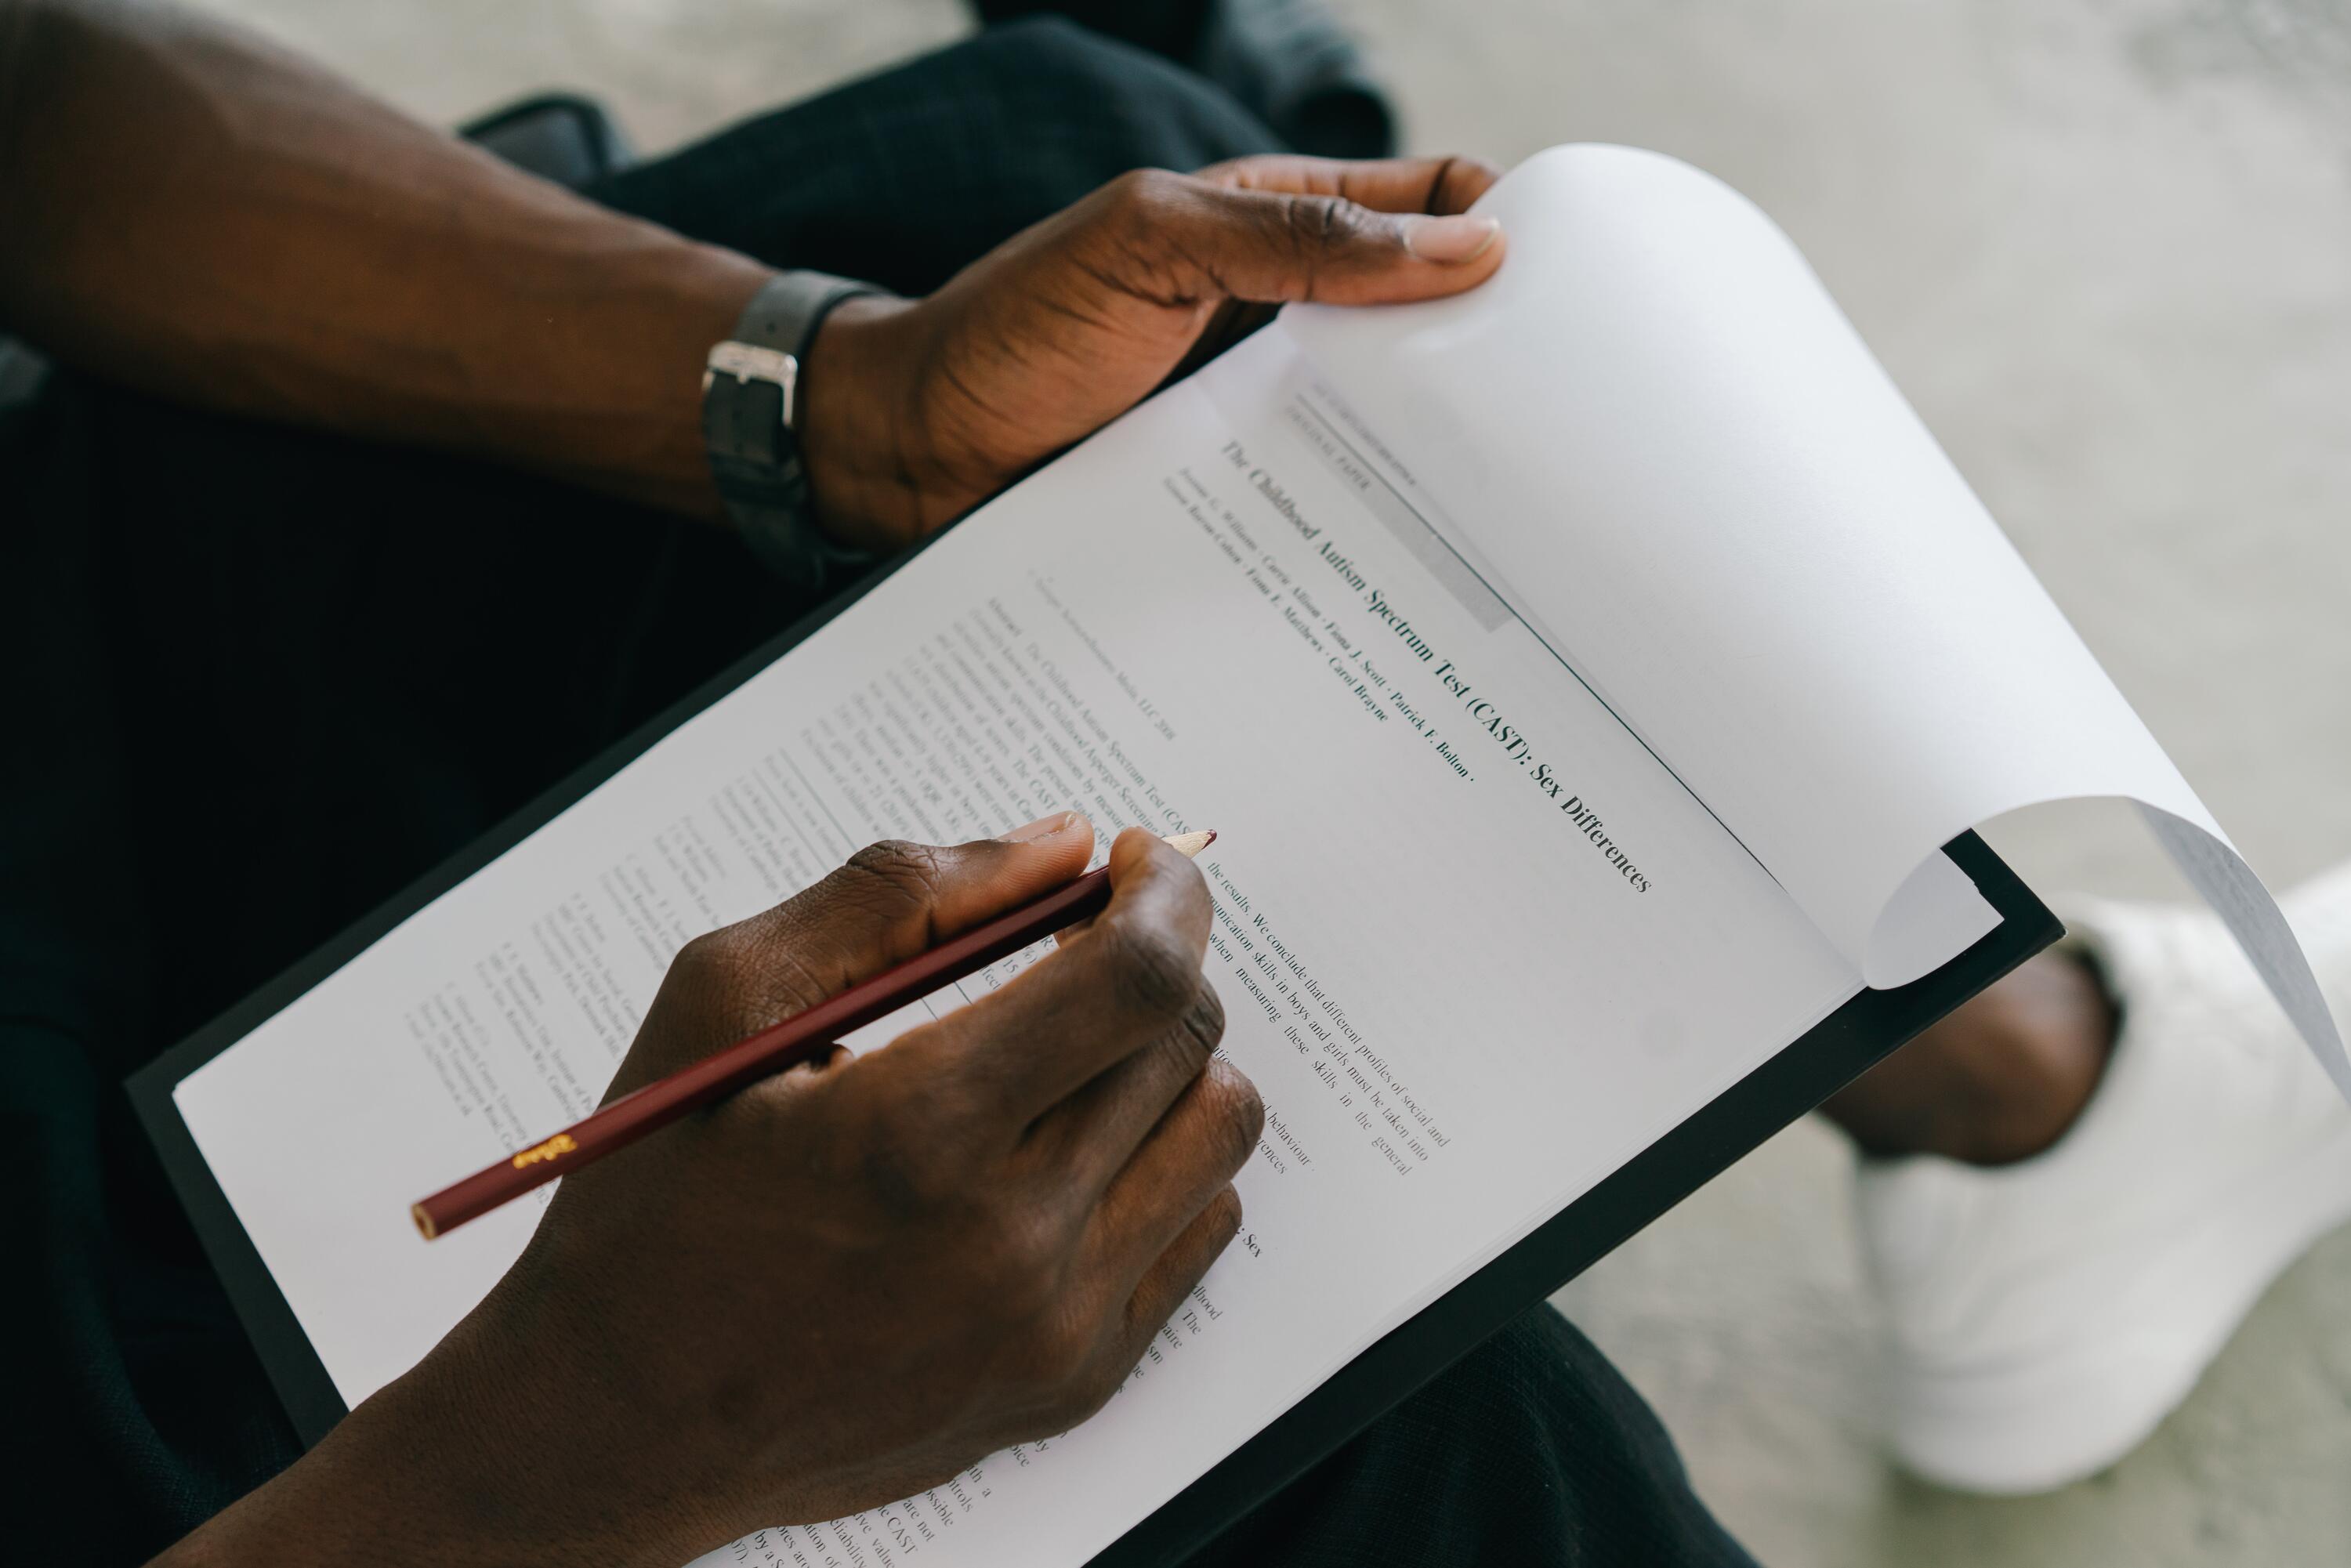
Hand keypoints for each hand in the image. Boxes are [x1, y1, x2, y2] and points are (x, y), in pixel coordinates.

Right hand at [156, 819, 1257, 1566]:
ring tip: (1074, 1048)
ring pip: (1217, 1127)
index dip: (1164, 893)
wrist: (622, 1422)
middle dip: (1150, 957)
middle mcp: (1008, 1244)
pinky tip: (1067, 1145)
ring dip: (1168, 1056)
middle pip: (1185, 1039)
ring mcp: (1055, 1327)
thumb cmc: (656, 1195)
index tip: (1139, 858)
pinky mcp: (1078, 1381)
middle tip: (1080, 943)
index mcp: (914, 1135)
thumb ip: (897, 896)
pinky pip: (1199, 1223)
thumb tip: (1064, 842)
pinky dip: (1160, 1155)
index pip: (1135, 979)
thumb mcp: (722, 1000)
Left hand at [799, 154, 1505, 549]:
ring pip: (1389, 430)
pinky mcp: (1241, 500)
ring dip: (1446, 465)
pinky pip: (1330, 509)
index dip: (1507, 231)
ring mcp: (1265, 414)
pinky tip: (1425, 574)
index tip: (1579, 290)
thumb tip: (1468, 252)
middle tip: (1574, 426)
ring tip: (1522, 518)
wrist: (908, 454)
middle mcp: (1285, 320)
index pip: (1430, 209)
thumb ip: (1298, 239)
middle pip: (1429, 329)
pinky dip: (1380, 532)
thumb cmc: (1012, 329)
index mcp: (1277, 226)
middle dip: (1498, 364)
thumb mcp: (1151, 244)